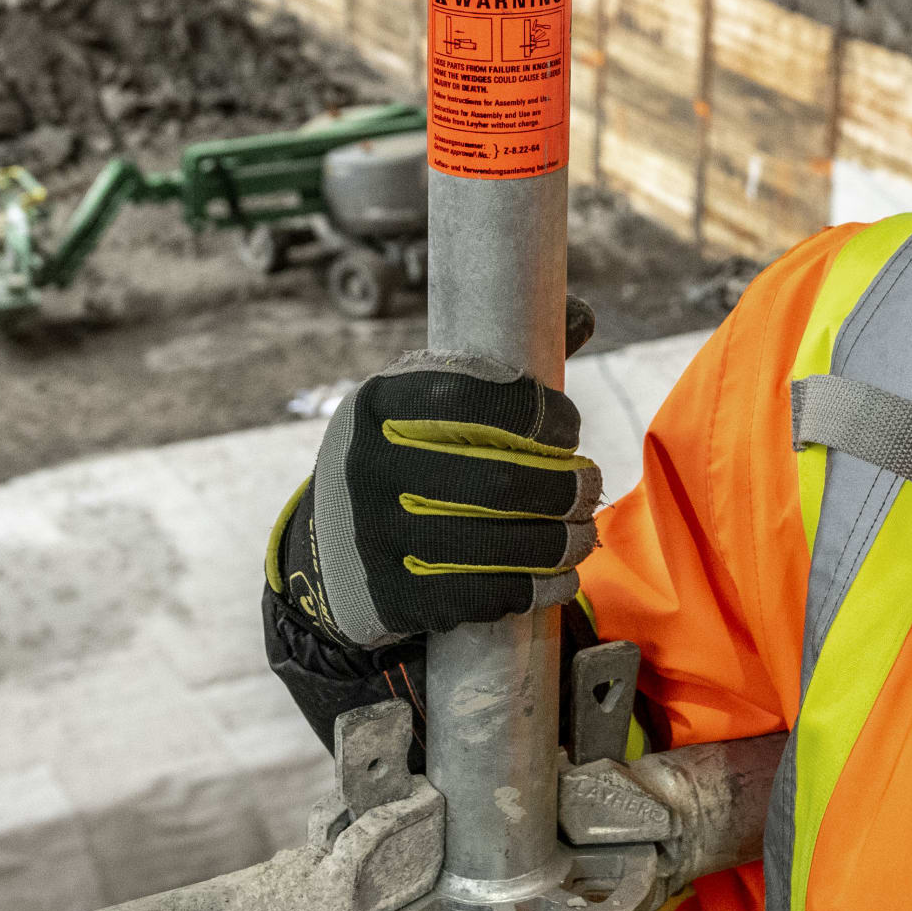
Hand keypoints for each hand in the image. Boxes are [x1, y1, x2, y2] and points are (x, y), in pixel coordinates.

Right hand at [275, 353, 601, 649]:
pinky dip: (531, 586)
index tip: (567, 425)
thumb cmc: (398, 462)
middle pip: (493, 481)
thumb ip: (495, 369)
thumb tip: (581, 315)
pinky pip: (478, 594)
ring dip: (556, 540)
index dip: (536, 410)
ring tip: (583, 532)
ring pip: (492, 543)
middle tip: (589, 484)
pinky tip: (559, 577)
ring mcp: (375, 537)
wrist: (322, 555)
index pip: (471, 396)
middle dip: (561, 485)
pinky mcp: (390, 596)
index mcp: (377, 404)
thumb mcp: (418, 407)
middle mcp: (367, 468)